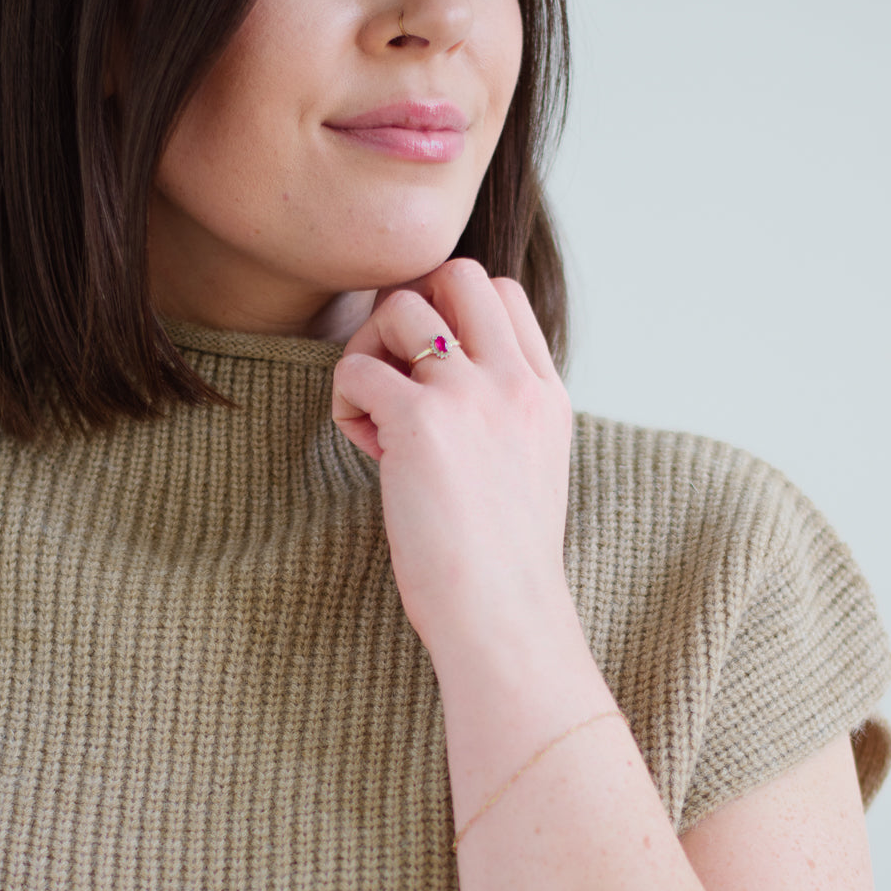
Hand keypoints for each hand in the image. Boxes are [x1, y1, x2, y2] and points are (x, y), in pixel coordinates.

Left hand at [332, 259, 574, 657]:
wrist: (502, 616)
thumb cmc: (501, 566)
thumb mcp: (527, 473)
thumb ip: (499, 420)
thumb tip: (431, 389)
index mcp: (544, 394)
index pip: (501, 295)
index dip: (452, 319)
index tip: (435, 381)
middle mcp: (514, 382)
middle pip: (456, 274)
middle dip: (410, 310)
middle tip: (394, 375)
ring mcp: (471, 395)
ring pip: (400, 306)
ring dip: (369, 350)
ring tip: (374, 415)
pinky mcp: (422, 420)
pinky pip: (357, 368)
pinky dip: (346, 401)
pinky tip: (366, 448)